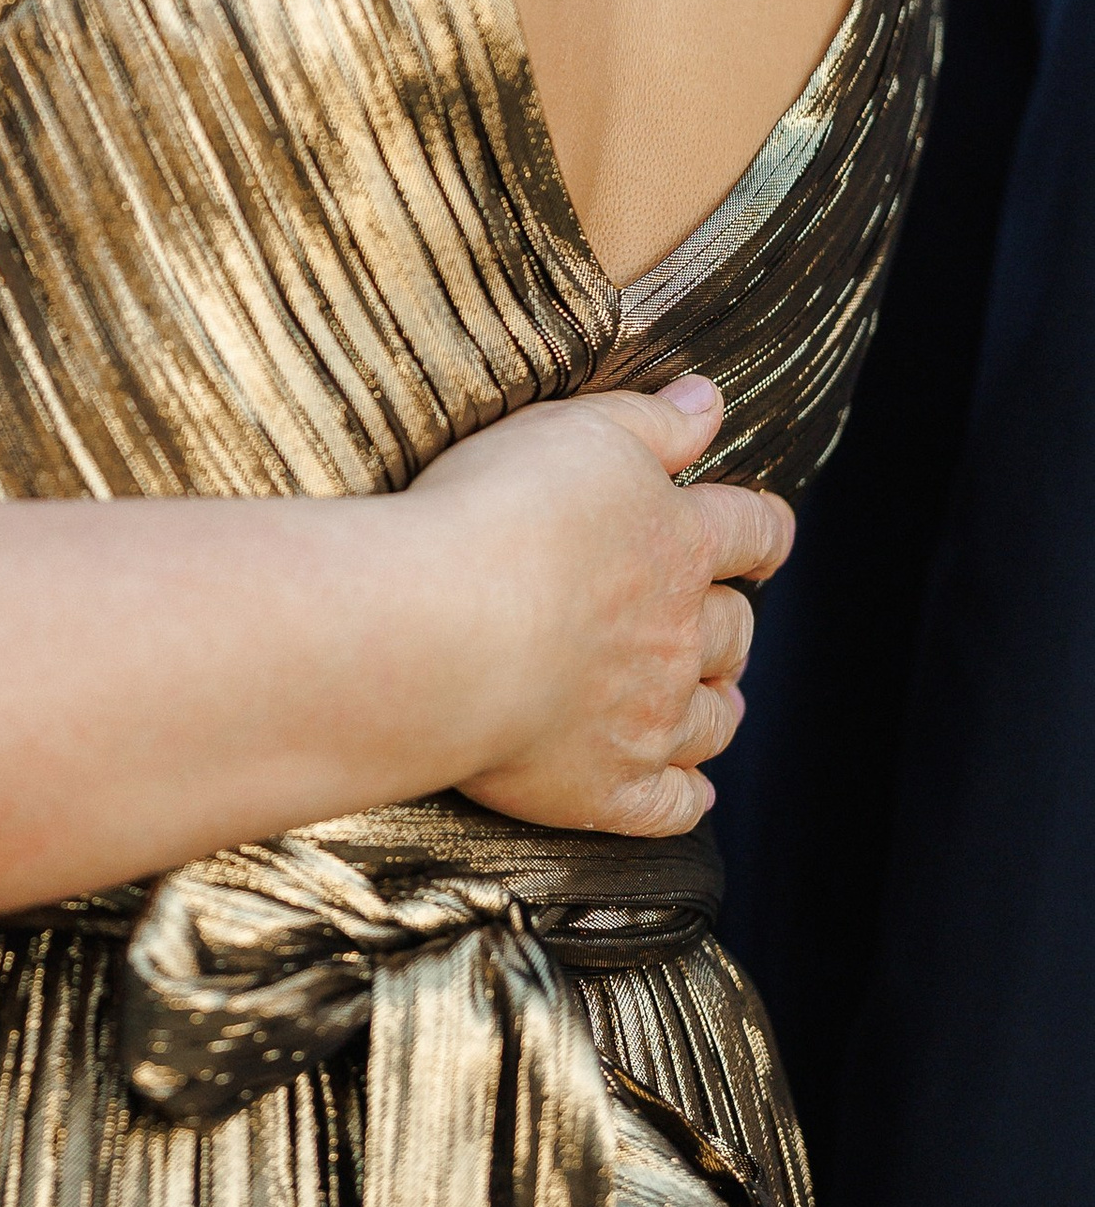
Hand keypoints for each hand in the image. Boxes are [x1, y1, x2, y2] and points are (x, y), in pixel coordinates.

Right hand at [414, 375, 789, 835]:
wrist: (439, 629)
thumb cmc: (498, 515)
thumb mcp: (580, 432)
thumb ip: (653, 420)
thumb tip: (711, 401)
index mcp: (678, 542)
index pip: (751, 532)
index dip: (763, 533)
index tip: (766, 538)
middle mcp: (678, 634)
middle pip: (733, 631)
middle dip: (732, 626)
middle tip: (721, 624)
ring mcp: (648, 717)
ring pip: (712, 720)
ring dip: (718, 708)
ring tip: (717, 705)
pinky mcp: (606, 785)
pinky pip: (667, 805)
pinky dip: (686, 799)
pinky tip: (690, 795)